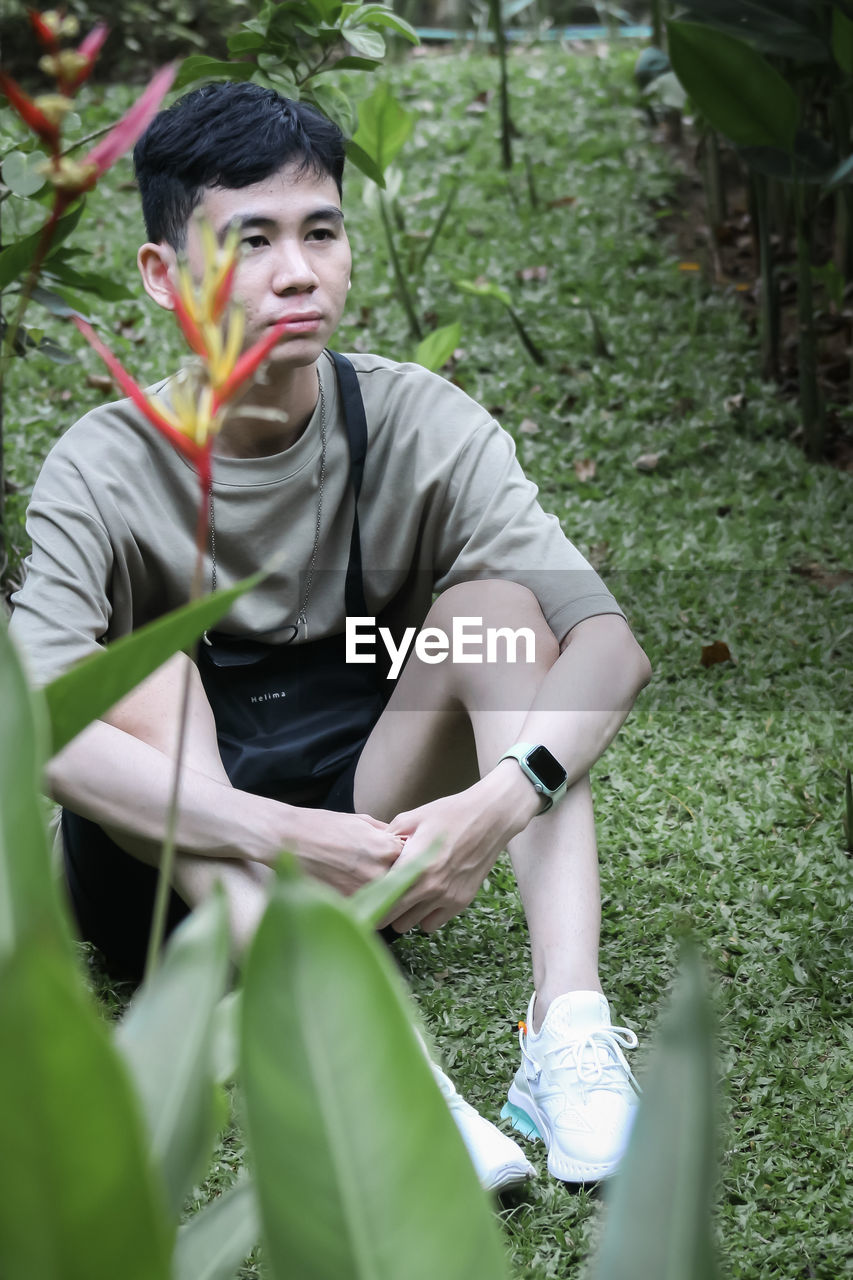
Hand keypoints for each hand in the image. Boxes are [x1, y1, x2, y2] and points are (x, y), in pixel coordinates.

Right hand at [281, 808, 404, 896]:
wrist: (289, 838)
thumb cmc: (323, 826)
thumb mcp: (361, 821)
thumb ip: (385, 834)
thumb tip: (401, 841)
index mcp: (386, 848)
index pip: (413, 861)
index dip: (410, 862)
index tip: (404, 863)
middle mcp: (379, 871)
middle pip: (403, 884)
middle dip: (399, 882)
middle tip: (391, 879)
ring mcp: (362, 890)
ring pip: (386, 900)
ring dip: (385, 897)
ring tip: (372, 889)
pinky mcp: (346, 902)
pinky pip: (365, 909)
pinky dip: (365, 905)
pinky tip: (356, 896)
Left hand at [381, 774, 530, 933]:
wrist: (491, 817)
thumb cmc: (450, 813)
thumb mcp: (413, 817)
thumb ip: (389, 837)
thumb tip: (373, 852)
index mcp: (413, 864)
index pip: (380, 897)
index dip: (367, 902)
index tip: (362, 900)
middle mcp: (430, 886)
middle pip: (392, 917)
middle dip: (382, 910)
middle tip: (381, 899)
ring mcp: (447, 897)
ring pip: (410, 924)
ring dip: (403, 914)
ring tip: (405, 897)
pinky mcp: (461, 902)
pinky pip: (432, 924)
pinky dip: (424, 916)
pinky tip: (424, 899)